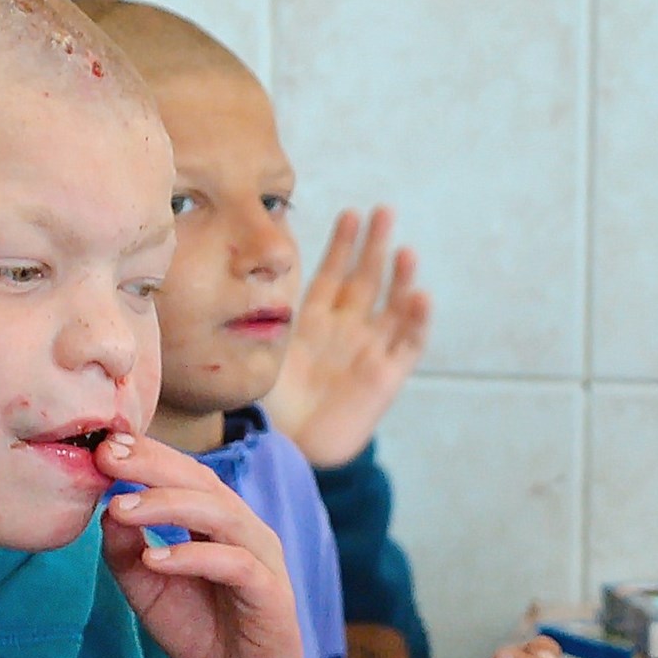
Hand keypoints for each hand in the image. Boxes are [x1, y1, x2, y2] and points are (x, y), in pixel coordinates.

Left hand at [96, 431, 309, 657]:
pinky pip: (234, 564)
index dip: (146, 455)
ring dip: (167, 505)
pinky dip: (192, 557)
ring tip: (121, 508)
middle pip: (202, 481)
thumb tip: (106, 509)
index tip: (102, 446)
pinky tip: (155, 559)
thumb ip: (126, 550)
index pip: (183, 474)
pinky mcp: (271, 594)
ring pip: (219, 514)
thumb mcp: (147, 588)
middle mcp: (244, 531)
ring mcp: (261, 559)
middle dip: (153, 464)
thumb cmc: (200, 635)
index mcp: (217, 522)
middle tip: (108, 456)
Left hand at [267, 205, 427, 471]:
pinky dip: (415, 322)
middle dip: (375, 246)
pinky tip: (419, 297)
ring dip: (400, 279)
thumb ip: (259, 316)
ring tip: (404, 252)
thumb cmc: (266, 401)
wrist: (285, 446)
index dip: (342, 244)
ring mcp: (368, 351)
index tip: (349, 214)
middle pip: (366, 280)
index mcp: (314, 320)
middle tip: (383, 211)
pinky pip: (406, 345)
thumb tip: (238, 272)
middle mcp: (345, 330)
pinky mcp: (386, 378)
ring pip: (391, 308)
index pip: (332, 272)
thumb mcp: (258, 348)